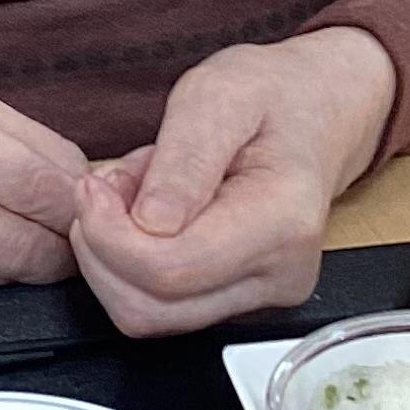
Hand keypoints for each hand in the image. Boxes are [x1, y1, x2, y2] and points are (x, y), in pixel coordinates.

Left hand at [69, 29, 396, 336]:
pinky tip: (149, 219)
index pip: (169, 269)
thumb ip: (185, 157)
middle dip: (104, 248)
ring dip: (115, 258)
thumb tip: (151, 224)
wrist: (316, 113)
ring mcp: (262, 298)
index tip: (94, 185)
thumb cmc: (271, 97)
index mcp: (283, 221)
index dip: (108, 234)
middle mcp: (280, 275)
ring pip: (148, 317)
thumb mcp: (220, 92)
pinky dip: (133, 266)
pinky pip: (160, 308)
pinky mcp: (239, 304)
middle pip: (149, 309)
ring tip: (133, 196)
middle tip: (109, 187)